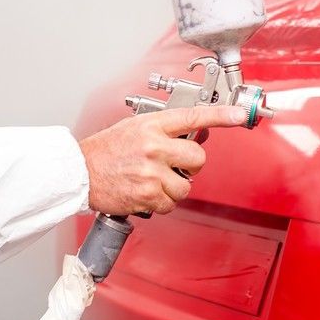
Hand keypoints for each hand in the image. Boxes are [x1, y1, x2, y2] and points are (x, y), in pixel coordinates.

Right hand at [79, 105, 246, 215]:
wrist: (79, 172)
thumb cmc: (105, 150)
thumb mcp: (135, 127)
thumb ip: (164, 130)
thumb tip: (196, 134)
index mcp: (152, 125)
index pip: (192, 117)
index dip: (221, 115)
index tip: (239, 115)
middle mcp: (154, 146)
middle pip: (198, 157)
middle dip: (190, 164)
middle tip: (173, 165)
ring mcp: (152, 171)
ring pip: (186, 185)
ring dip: (174, 187)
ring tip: (153, 180)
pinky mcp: (148, 194)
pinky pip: (171, 203)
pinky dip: (162, 202)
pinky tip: (146, 192)